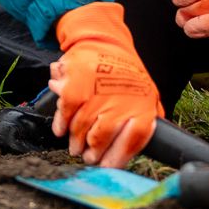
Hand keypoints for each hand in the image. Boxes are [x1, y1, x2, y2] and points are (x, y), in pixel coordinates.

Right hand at [49, 1, 162, 167]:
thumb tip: (145, 143)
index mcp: (142, 106)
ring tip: (75, 149)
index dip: (118, 158)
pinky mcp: (76, 87)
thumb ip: (147, 117)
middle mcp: (120, 102)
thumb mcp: (147, 93)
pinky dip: (61, 124)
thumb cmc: (125, 72)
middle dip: (93, 152)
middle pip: (103, 137)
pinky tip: (61, 131)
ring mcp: (96, 95)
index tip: (107, 167)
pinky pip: (65, 113)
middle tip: (89, 159)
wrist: (104, 40)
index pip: (132, 140)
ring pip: (82, 128)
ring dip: (76, 142)